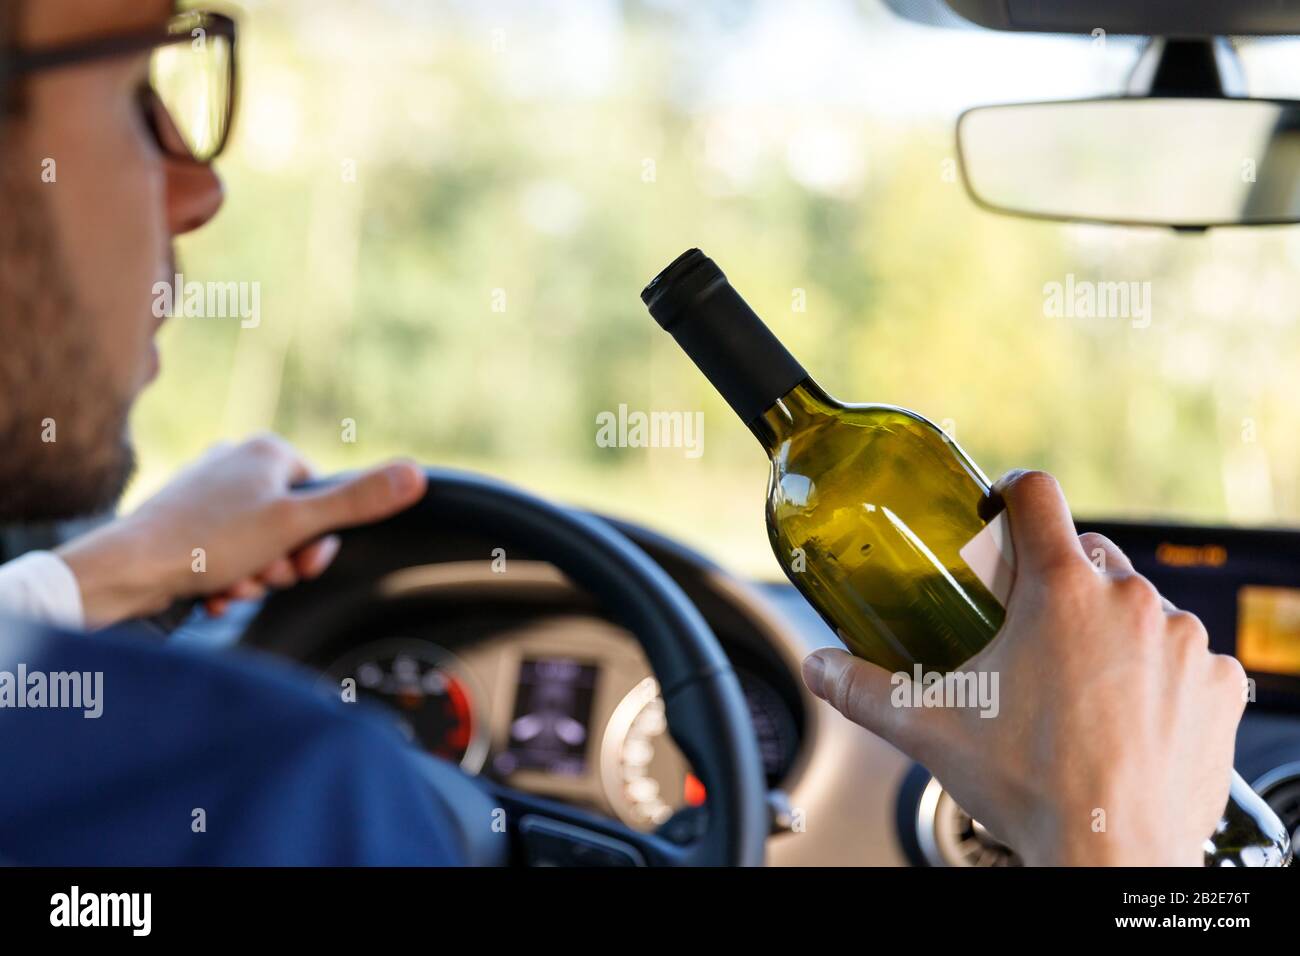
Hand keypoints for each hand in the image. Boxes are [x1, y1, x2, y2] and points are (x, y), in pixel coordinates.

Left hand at [57, 434, 427, 626]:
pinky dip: (227, 579)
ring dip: (254, 577)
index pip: (322, 496)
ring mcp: (207, 492)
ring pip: (259, 546)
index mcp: (266, 451)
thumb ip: (359, 501)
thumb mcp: (297, 524)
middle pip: (291, 525)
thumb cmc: (209, 541)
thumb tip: (417, 474)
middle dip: (282, 563)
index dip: (318, 540)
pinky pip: (227, 555)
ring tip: (230, 586)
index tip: (299, 563)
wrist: (127, 571)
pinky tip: (213, 593)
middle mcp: (236, 463)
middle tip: (262, 577)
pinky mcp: (184, 522)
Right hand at [800, 470, 1246, 865]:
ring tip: (1079, 686)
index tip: (1002, 513)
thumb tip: (819, 667)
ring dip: (1112, 630)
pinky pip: (1186, 655)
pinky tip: (1129, 714)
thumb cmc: (1031, 788)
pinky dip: (1159, 674)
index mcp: (1059, 591)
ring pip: (1139, 606)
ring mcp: (1181, 641)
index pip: (1037, 495)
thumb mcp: (929, 728)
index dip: (1013, 495)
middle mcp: (1129, 602)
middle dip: (1058, 581)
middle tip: (1028, 629)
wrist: (1113, 854)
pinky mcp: (1217, 683)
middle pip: (1088, 554)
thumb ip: (862, 688)